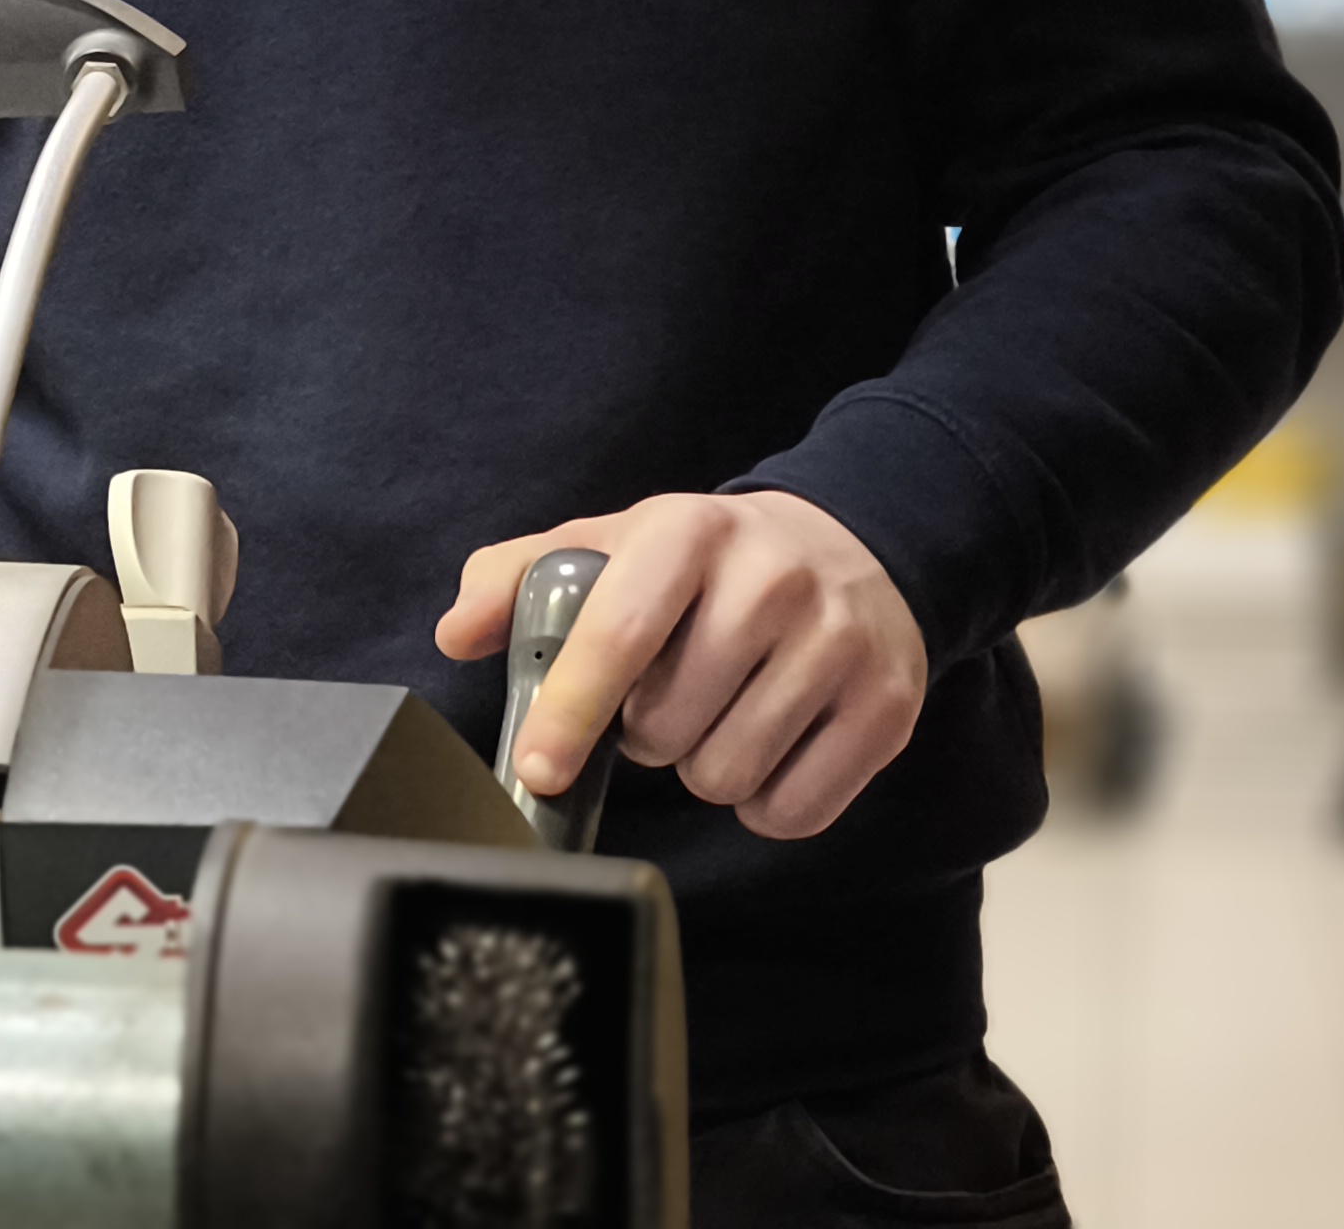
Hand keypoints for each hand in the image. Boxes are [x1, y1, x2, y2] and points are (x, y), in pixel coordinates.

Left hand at [435, 491, 925, 841]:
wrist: (852, 548)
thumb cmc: (708, 561)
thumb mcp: (615, 545)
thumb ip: (518, 580)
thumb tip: (456, 634)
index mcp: (687, 534)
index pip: (616, 636)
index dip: (568, 713)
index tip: (538, 769)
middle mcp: (771, 582)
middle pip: (668, 728)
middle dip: (648, 735)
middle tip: (668, 699)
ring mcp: (838, 645)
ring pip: (727, 776)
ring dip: (704, 767)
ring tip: (718, 716)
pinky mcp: (886, 707)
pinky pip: (794, 810)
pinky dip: (766, 803)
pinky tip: (767, 749)